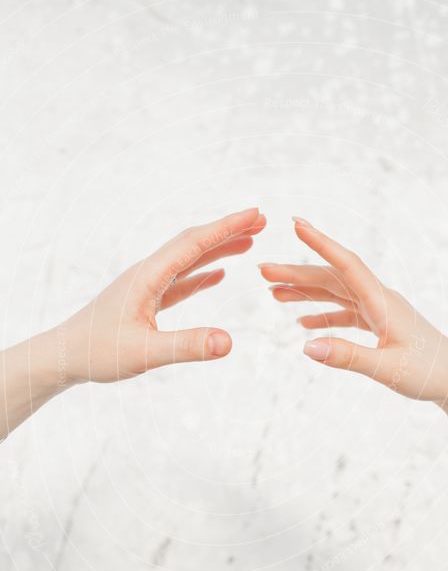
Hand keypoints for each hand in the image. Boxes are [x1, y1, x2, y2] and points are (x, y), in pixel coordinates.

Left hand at [60, 207, 265, 382]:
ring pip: (189, 261)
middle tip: (262, 221)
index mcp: (148, 277)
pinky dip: (202, 275)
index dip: (227, 228)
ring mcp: (146, 287)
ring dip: (218, 250)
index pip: (193, 244)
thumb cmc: (96, 354)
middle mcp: (147, 275)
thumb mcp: (145, 353)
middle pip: (193, 244)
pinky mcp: (145, 302)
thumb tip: (229, 342)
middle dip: (227, 231)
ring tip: (249, 242)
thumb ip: (187, 346)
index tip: (256, 213)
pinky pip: (180, 282)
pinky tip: (218, 275)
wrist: (62, 357)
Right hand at [260, 217, 447, 415]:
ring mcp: (380, 311)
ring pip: (336, 294)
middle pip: (332, 278)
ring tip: (273, 291)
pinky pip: (346, 313)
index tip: (296, 224)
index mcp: (383, 302)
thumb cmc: (429, 374)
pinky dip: (323, 315)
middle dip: (297, 272)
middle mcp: (380, 300)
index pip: (347, 265)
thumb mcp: (386, 369)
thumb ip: (347, 357)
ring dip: (305, 291)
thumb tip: (305, 347)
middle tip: (262, 270)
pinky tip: (303, 324)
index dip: (321, 243)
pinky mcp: (381, 325)